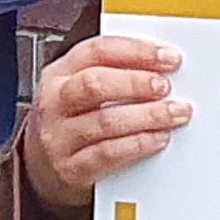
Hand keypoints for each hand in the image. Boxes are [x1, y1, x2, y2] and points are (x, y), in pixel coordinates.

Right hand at [19, 35, 191, 212]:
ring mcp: (59, 136)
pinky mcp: (71, 167)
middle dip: (137, 83)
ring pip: (105, 121)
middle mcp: (55, 102)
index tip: (169, 58)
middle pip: (95, 84)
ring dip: (147, 116)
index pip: (97, 51)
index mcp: (60, 73)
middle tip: (166, 87)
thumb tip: (163, 67)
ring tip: (173, 113)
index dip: (136, 51)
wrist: (45, 166)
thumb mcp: (82, 87)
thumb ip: (116, 73)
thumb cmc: (74, 119)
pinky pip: (108, 154)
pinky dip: (138, 145)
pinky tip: (158, 138)